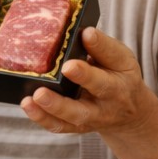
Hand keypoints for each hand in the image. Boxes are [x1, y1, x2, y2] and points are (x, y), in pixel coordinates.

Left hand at [20, 26, 157, 158]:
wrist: (129, 113)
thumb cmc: (116, 76)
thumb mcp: (117, 59)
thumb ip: (99, 47)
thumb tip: (78, 31)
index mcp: (123, 71)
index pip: (114, 56)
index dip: (100, 45)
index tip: (86, 34)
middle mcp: (113, 96)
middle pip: (101, 87)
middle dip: (84, 77)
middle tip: (67, 67)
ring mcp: (96, 114)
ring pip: (77, 113)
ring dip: (56, 105)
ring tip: (37, 95)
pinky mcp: (79, 126)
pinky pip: (60, 126)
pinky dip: (42, 117)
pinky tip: (28, 105)